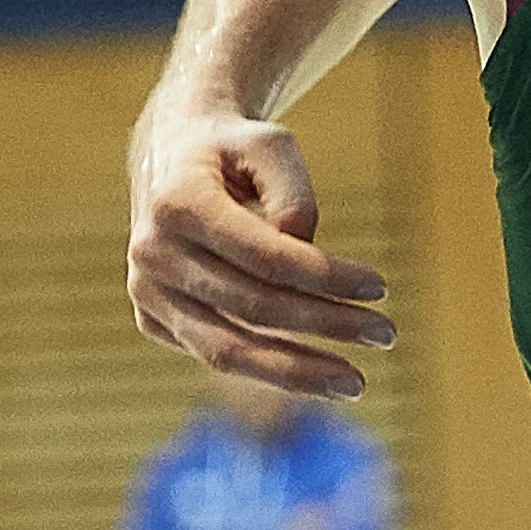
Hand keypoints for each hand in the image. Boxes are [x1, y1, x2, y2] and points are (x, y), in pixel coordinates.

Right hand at [127, 109, 393, 398]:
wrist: (170, 154)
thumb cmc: (233, 150)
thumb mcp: (271, 145)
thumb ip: (294, 196)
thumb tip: (307, 256)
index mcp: (178, 202)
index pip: (266, 257)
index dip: (327, 277)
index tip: (380, 287)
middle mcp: (152, 253)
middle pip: (254, 308)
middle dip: (327, 325)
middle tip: (384, 334)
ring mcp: (146, 292)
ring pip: (227, 350)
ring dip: (297, 372)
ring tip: (353, 384)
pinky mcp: (151, 319)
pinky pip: (215, 353)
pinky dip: (266, 367)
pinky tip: (311, 371)